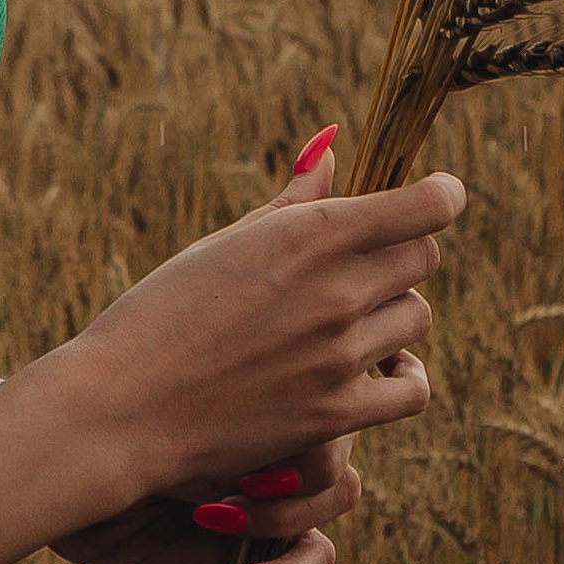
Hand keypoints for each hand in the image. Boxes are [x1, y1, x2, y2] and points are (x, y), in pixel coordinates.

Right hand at [37, 126, 459, 520]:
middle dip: (402, 254)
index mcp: (310, 234)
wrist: (122, 406)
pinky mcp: (337, 414)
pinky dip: (401, 376)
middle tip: (365, 265)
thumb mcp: (224, 243)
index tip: (440, 196)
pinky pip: (411, 388)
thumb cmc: (159, 313)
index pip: (425, 207)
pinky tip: (373, 369)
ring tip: (350, 321)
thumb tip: (333, 149)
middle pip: (424, 259)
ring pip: (417, 318)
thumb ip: (292, 202)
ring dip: (394, 313)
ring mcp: (341, 355)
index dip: (441, 196)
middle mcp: (337, 290)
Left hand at [51, 430, 358, 563]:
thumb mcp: (186, 416)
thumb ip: (245, 416)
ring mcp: (266, 520)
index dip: (309, 451)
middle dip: (287, 507)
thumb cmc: (126, 425)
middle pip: (338, 490)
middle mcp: (278, 467)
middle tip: (218, 512)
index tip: (247, 467)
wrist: (80, 472)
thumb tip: (304, 419)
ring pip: (319, 547)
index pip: (333, 430)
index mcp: (276, 414)